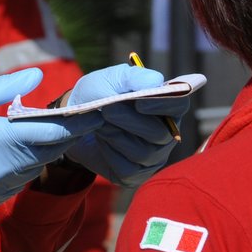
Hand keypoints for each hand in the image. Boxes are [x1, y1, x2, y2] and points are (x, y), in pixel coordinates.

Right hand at [0, 69, 100, 210]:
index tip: (95, 115)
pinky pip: (16, 183)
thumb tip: (38, 76)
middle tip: (77, 120)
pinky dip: (21, 168)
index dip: (76, 124)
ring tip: (42, 133)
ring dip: (41, 152)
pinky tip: (12, 154)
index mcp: (1, 140)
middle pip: (48, 152)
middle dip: (62, 137)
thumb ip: (6, 89)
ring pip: (34, 169)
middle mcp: (5, 169)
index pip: (53, 133)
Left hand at [63, 63, 190, 187]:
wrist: (72, 120)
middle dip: (132, 121)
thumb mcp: (109, 79)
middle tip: (108, 109)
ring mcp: (152, 156)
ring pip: (143, 153)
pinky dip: (109, 152)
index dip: (164, 105)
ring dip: (117, 135)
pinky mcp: (134, 174)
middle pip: (161, 133)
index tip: (140, 103)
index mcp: (165, 105)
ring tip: (100, 122)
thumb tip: (156, 81)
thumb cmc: (97, 95)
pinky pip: (126, 168)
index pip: (179, 104)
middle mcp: (165, 133)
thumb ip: (132, 78)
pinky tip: (102, 140)